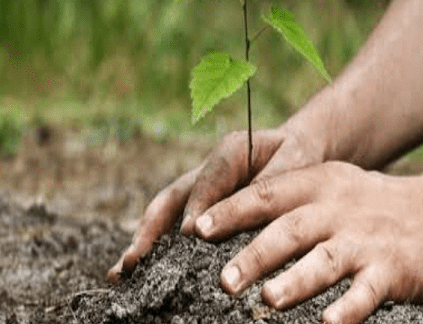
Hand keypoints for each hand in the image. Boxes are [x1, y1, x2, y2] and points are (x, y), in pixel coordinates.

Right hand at [107, 125, 324, 281]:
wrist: (299, 149)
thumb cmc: (299, 156)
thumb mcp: (296, 160)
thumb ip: (275, 180)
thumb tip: (254, 205)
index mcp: (231, 151)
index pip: (209, 179)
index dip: (198, 206)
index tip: (191, 234)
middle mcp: (207, 169)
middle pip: (172, 197)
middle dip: (151, 229)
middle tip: (136, 259)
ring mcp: (199, 188)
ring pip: (164, 213)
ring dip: (143, 241)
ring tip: (123, 272)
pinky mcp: (199, 207)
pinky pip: (172, 226)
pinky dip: (154, 248)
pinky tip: (136, 273)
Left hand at [194, 162, 422, 323]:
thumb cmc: (366, 204)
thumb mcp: (329, 186)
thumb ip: (286, 200)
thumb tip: (221, 222)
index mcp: (318, 185)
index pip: (267, 196)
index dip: (232, 211)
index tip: (198, 229)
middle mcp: (338, 211)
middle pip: (291, 230)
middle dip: (257, 255)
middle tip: (225, 281)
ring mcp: (365, 241)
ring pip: (326, 262)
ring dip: (297, 281)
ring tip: (269, 300)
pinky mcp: (391, 271)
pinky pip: (366, 293)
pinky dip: (348, 309)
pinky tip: (328, 322)